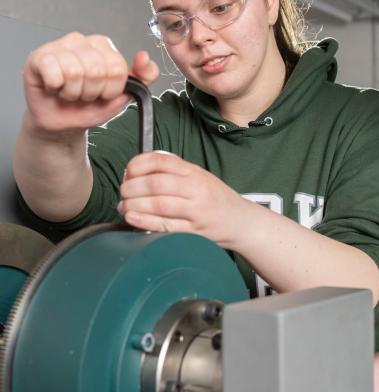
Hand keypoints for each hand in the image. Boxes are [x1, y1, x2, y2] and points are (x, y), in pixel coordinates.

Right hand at [23, 32, 157, 132]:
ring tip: (69, 92)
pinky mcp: (38, 57)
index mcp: (104, 47)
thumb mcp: (124, 94)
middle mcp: (81, 41)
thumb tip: (145, 57)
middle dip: (92, 92)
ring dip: (74, 92)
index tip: (103, 93)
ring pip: (75, 72)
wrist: (64, 122)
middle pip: (97, 70)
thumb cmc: (91, 105)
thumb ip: (143, 77)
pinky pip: (53, 72)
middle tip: (84, 94)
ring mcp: (58, 46)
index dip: (111, 89)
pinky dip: (56, 88)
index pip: (117, 68)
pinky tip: (54, 87)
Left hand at [118, 152, 244, 247]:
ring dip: (134, 205)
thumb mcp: (200, 177)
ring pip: (158, 204)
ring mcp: (196, 211)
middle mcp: (196, 189)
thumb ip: (174, 171)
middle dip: (131, 188)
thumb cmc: (217, 200)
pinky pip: (165, 225)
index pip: (160, 161)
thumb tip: (137, 171)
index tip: (128, 173)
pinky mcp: (195, 231)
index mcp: (194, 172)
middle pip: (155, 183)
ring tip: (125, 206)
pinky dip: (145, 221)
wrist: (242, 221)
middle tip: (124, 192)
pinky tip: (132, 218)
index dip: (137, 165)